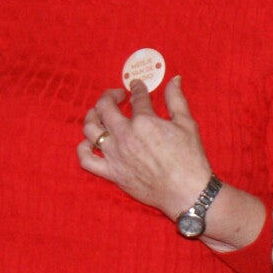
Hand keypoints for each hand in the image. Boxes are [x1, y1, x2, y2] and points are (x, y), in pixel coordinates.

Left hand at [78, 78, 211, 219]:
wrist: (186, 192)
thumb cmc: (190, 159)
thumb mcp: (187, 124)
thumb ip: (176, 99)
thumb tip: (174, 79)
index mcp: (143, 122)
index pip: (136, 98)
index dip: (137, 89)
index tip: (137, 86)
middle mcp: (124, 136)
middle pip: (105, 108)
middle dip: (109, 96)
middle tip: (117, 95)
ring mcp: (115, 155)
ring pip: (90, 130)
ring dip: (92, 116)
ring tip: (99, 114)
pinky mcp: (112, 173)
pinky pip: (86, 160)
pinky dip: (83, 149)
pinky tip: (90, 142)